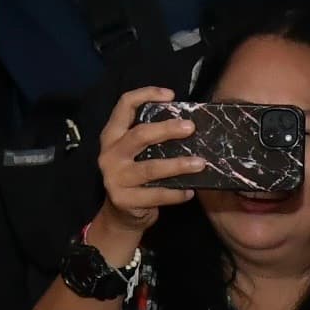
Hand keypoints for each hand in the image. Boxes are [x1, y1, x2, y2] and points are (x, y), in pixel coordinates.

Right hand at [92, 86, 196, 229]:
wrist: (121, 214)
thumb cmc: (136, 176)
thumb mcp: (136, 152)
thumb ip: (150, 138)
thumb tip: (187, 123)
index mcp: (112, 136)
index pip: (124, 105)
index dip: (146, 94)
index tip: (171, 95)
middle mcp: (109, 154)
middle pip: (139, 135)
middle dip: (167, 129)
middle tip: (191, 128)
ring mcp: (114, 178)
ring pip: (150, 168)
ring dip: (178, 165)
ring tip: (200, 163)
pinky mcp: (123, 199)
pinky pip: (155, 195)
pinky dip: (175, 193)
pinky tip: (190, 191)